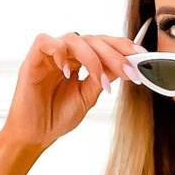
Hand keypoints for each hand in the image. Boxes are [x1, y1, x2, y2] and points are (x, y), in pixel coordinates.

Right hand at [2, 28, 145, 150]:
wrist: (35, 135)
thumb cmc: (57, 117)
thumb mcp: (87, 97)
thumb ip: (101, 79)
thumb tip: (122, 66)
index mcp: (80, 62)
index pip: (103, 46)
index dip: (122, 47)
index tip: (141, 56)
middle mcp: (66, 55)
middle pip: (93, 40)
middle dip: (114, 54)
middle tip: (127, 70)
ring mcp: (50, 55)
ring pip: (75, 39)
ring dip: (92, 57)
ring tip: (100, 79)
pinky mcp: (33, 59)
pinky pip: (46, 42)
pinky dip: (59, 51)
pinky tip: (69, 71)